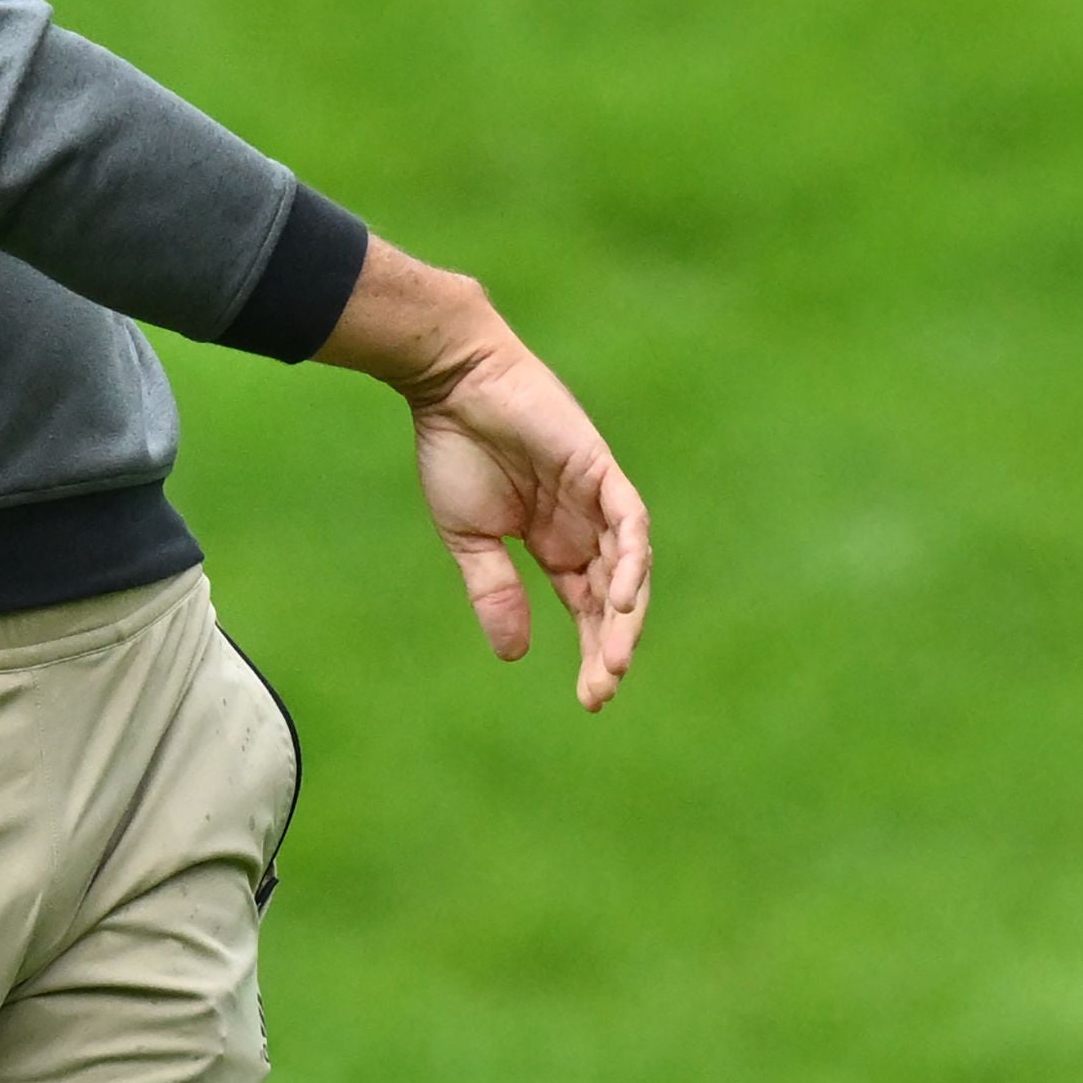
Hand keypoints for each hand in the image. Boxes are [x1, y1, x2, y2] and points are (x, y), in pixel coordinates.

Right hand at [317, 240, 651, 709]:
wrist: (452, 382)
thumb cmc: (454, 450)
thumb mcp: (469, 537)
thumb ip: (494, 591)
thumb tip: (515, 656)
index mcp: (556, 543)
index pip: (588, 609)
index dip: (595, 652)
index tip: (591, 700)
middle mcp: (585, 526)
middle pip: (614, 598)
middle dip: (612, 646)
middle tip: (602, 691)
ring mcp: (598, 497)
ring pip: (630, 567)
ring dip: (625, 614)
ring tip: (615, 660)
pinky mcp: (601, 469)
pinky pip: (630, 521)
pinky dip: (629, 559)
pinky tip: (617, 598)